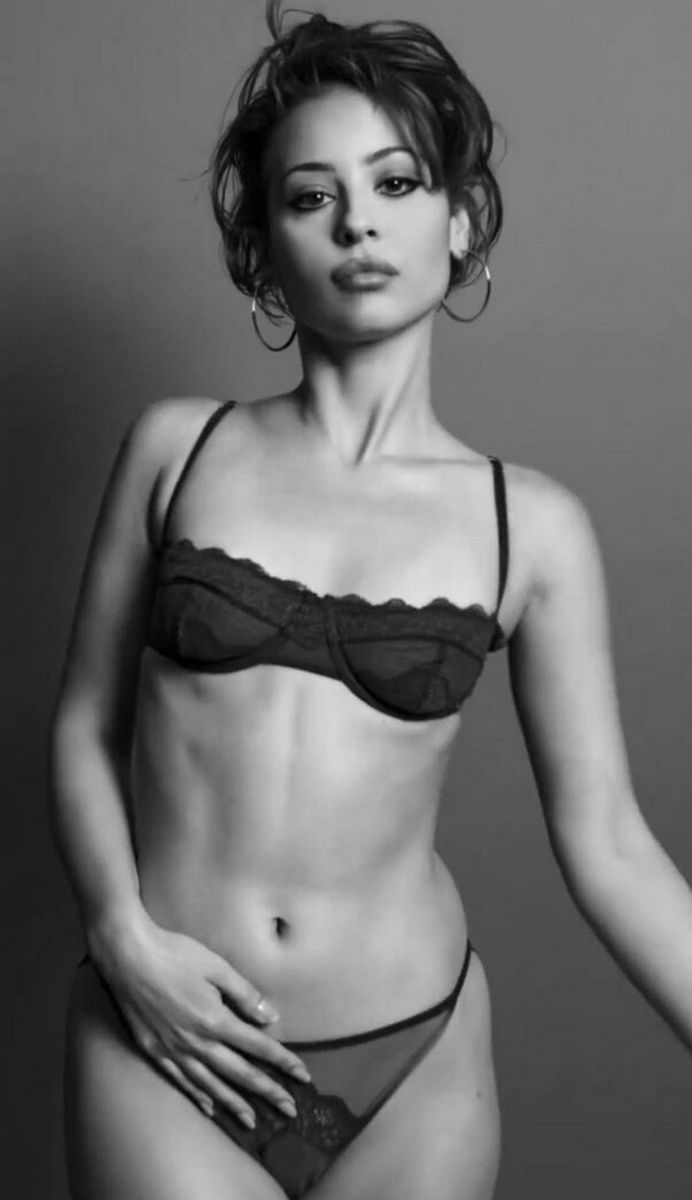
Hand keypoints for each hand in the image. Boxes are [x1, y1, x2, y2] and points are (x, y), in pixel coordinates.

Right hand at [86, 913, 309, 1127]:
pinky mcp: (154, 1051)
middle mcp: (196, 1042)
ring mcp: (173, 1050)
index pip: (258, 1047)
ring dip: (234, 1104)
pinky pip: (180, 1081)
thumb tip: (270, 1017)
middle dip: (267, 1092)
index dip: (283, 1062)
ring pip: (210, 1085)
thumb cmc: (174, 954)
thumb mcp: (216, 966)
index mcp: (215, 1020)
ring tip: (252, 1121)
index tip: (303, 1075)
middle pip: (239, 1073)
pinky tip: (209, 1108)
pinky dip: (197, 1097)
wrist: (127, 957)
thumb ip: (244, 994)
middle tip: (289, 1109)